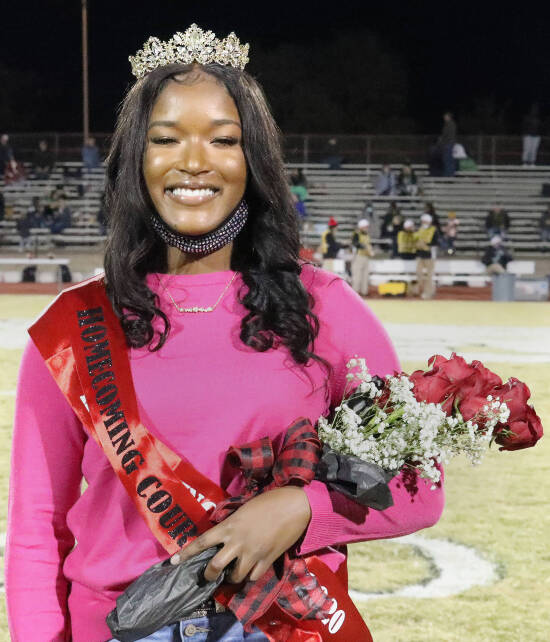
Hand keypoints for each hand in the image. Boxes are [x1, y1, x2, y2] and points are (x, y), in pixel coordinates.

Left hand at [171, 486, 311, 583]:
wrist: (293, 506)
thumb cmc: (268, 501)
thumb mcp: (243, 509)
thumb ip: (231, 522)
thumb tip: (222, 531)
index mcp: (229, 526)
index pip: (202, 541)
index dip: (186, 553)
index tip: (173, 561)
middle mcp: (237, 542)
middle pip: (215, 566)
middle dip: (209, 574)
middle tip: (209, 575)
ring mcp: (252, 553)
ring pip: (234, 576)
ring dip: (231, 577)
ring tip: (233, 572)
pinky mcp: (267, 560)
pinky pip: (253, 577)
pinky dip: (250, 576)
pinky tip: (251, 570)